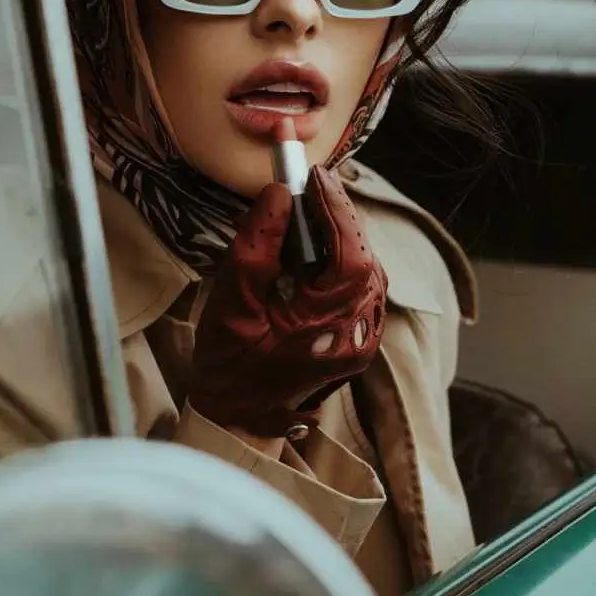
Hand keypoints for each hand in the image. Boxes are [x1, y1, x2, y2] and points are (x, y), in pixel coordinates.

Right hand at [188, 165, 388, 439]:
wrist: (238, 419)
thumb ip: (256, 248)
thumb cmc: (229, 366)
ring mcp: (364, 339)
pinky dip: (342, 257)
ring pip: (366, 269)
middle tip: (310, 185)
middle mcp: (359, 335)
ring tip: (311, 209)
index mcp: (331, 330)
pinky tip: (318, 245)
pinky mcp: (360, 337)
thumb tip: (278, 195)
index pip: (351, 256)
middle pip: (364, 258)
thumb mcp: (231, 305)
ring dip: (342, 235)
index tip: (315, 176)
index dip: (336, 210)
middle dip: (339, 217)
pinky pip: (360, 285)